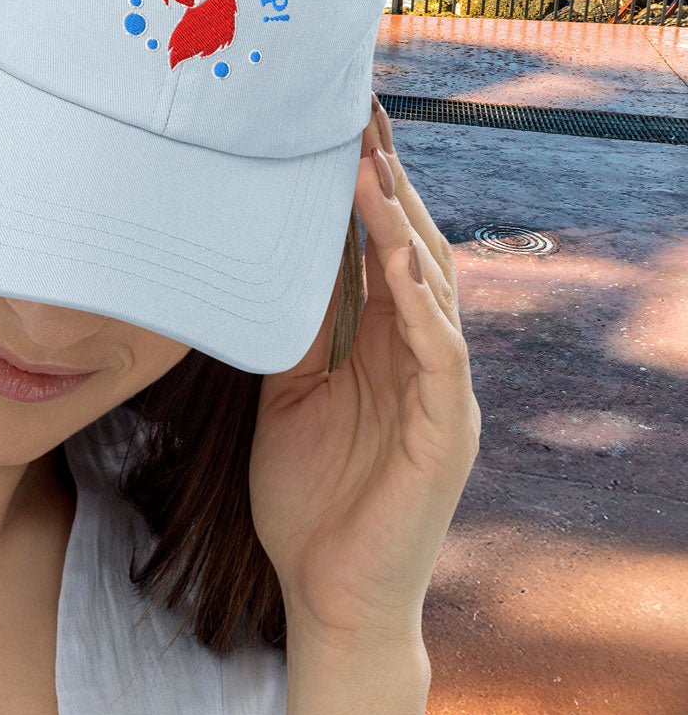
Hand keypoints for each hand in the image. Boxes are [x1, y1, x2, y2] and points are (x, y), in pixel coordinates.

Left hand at [249, 93, 480, 643]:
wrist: (328, 593)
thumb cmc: (310, 497)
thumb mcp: (287, 395)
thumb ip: (293, 333)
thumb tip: (267, 264)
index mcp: (382, 345)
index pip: (378, 250)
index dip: (363, 190)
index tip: (339, 130)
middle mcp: (418, 355)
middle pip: (411, 250)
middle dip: (386, 185)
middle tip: (358, 121)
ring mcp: (439, 392)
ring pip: (433, 289)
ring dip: (400, 229)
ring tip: (368, 172)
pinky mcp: (447, 432)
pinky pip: (442, 357)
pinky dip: (423, 307)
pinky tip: (401, 264)